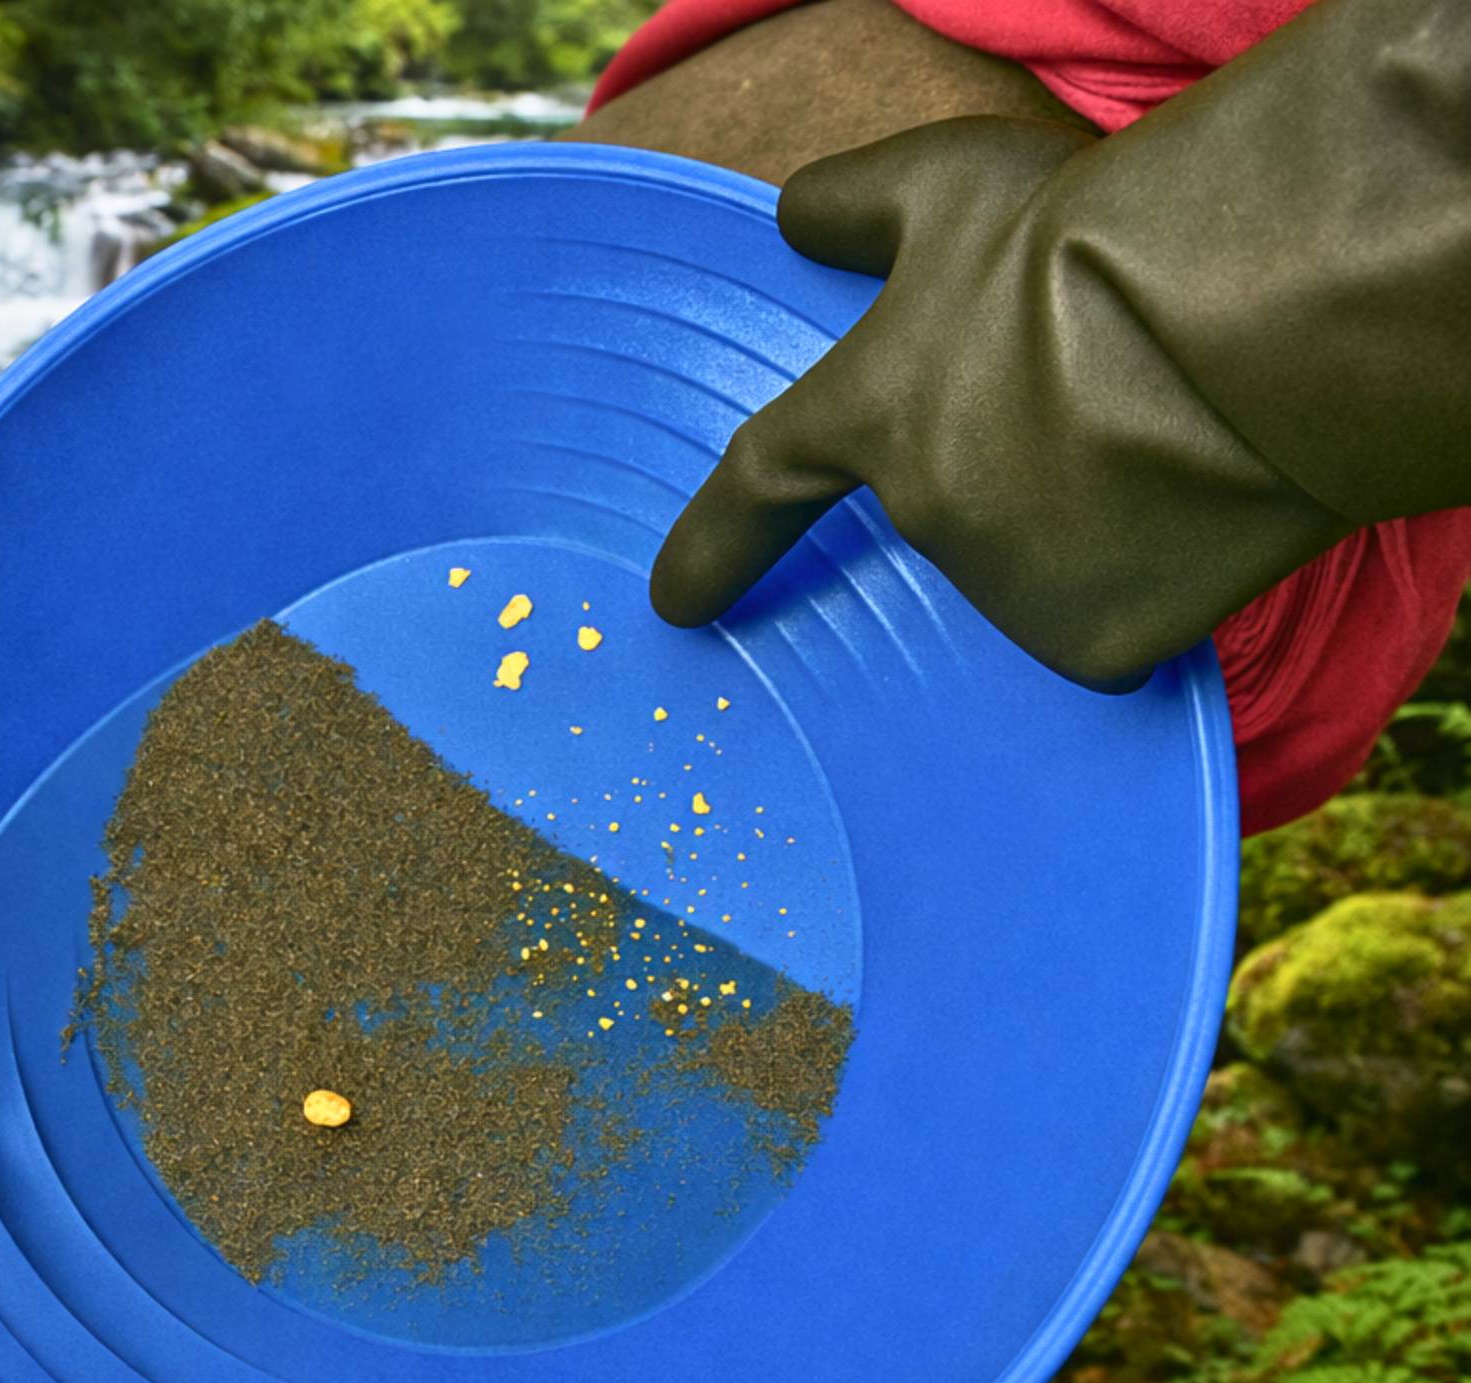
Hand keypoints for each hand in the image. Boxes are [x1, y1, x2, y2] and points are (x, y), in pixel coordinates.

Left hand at [650, 113, 1353, 689]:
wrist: (1266, 311)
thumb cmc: (1102, 234)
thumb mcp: (954, 178)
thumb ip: (856, 204)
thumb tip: (791, 219)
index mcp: (870, 412)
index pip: (760, 486)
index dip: (713, 548)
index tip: (673, 605)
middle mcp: (923, 514)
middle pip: (964, 500)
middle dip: (1027, 452)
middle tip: (1116, 383)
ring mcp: (1002, 590)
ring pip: (1042, 564)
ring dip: (1091, 511)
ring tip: (1169, 424)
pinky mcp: (1090, 646)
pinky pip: (1114, 619)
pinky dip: (1154, 574)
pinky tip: (1196, 498)